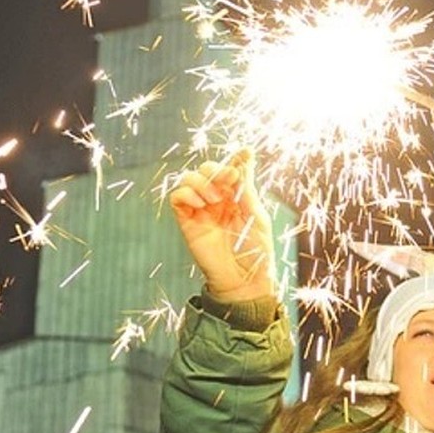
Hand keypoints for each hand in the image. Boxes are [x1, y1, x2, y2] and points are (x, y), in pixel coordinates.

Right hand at [168, 152, 275, 302]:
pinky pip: (177, 197)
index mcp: (237, 197)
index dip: (236, 159)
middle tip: (228, 180)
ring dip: (201, 181)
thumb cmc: (256, 251)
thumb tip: (246, 156)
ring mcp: (201, 210)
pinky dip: (186, 193)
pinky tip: (200, 203)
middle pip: (207, 169)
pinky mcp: (187, 221)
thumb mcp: (256, 215)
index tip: (245, 152)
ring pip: (189, 179)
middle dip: (216, 169)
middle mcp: (218, 200)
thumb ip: (246, 187)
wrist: (244, 280)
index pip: (232, 170)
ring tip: (214, 199)